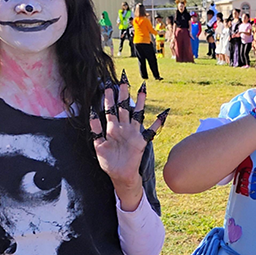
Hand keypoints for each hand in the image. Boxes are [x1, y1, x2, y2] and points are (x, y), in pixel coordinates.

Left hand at [90, 71, 168, 209]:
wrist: (120, 175)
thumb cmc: (109, 162)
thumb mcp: (98, 146)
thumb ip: (96, 130)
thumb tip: (92, 113)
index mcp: (112, 128)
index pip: (110, 109)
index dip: (108, 98)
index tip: (107, 85)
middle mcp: (123, 128)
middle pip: (123, 107)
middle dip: (123, 93)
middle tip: (123, 79)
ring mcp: (133, 133)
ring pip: (137, 114)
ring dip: (140, 102)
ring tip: (142, 88)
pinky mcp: (141, 141)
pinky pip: (151, 130)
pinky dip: (158, 123)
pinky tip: (164, 113)